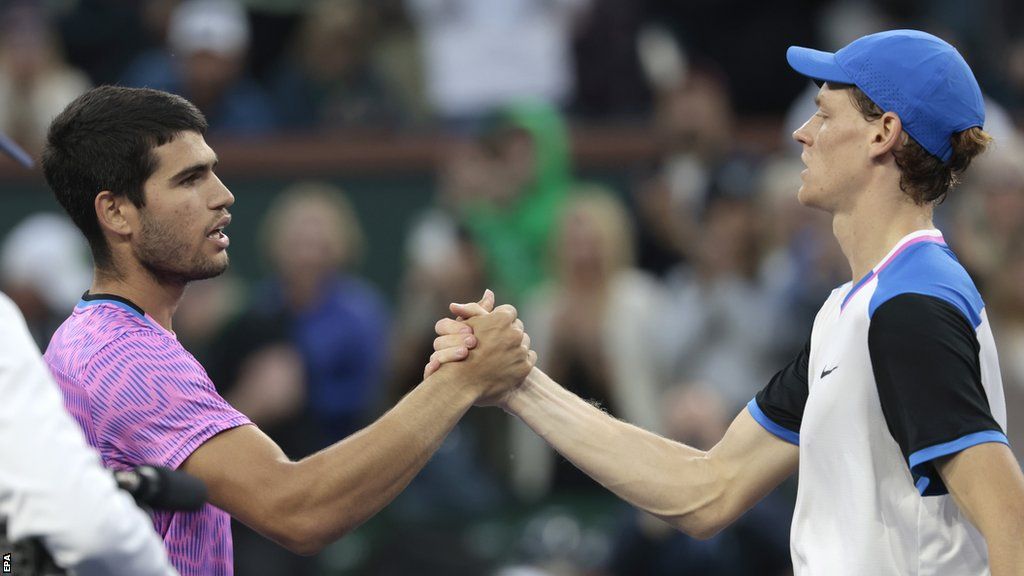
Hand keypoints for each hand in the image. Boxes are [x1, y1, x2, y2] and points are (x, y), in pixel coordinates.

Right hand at [423, 289, 494, 378]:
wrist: (483, 383)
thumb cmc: (484, 352)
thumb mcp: (486, 331)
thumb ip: (484, 314)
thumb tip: (490, 292)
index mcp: (450, 336)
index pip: (443, 326)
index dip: (454, 326)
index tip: (471, 330)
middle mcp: (442, 349)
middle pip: (438, 340)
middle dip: (455, 339)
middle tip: (472, 342)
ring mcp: (438, 364)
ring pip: (434, 356)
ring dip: (448, 353)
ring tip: (464, 353)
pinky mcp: (435, 379)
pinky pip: (427, 372)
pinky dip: (431, 369)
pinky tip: (440, 368)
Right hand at [428, 291, 535, 405]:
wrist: (462, 382)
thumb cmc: (460, 351)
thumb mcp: (467, 325)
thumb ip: (478, 307)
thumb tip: (489, 292)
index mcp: (502, 319)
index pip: (509, 312)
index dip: (499, 321)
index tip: (491, 330)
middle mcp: (515, 333)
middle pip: (517, 327)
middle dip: (508, 333)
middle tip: (494, 344)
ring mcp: (521, 351)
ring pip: (524, 343)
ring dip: (515, 347)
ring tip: (498, 356)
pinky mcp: (525, 367)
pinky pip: (529, 357)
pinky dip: (520, 360)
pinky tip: (506, 365)